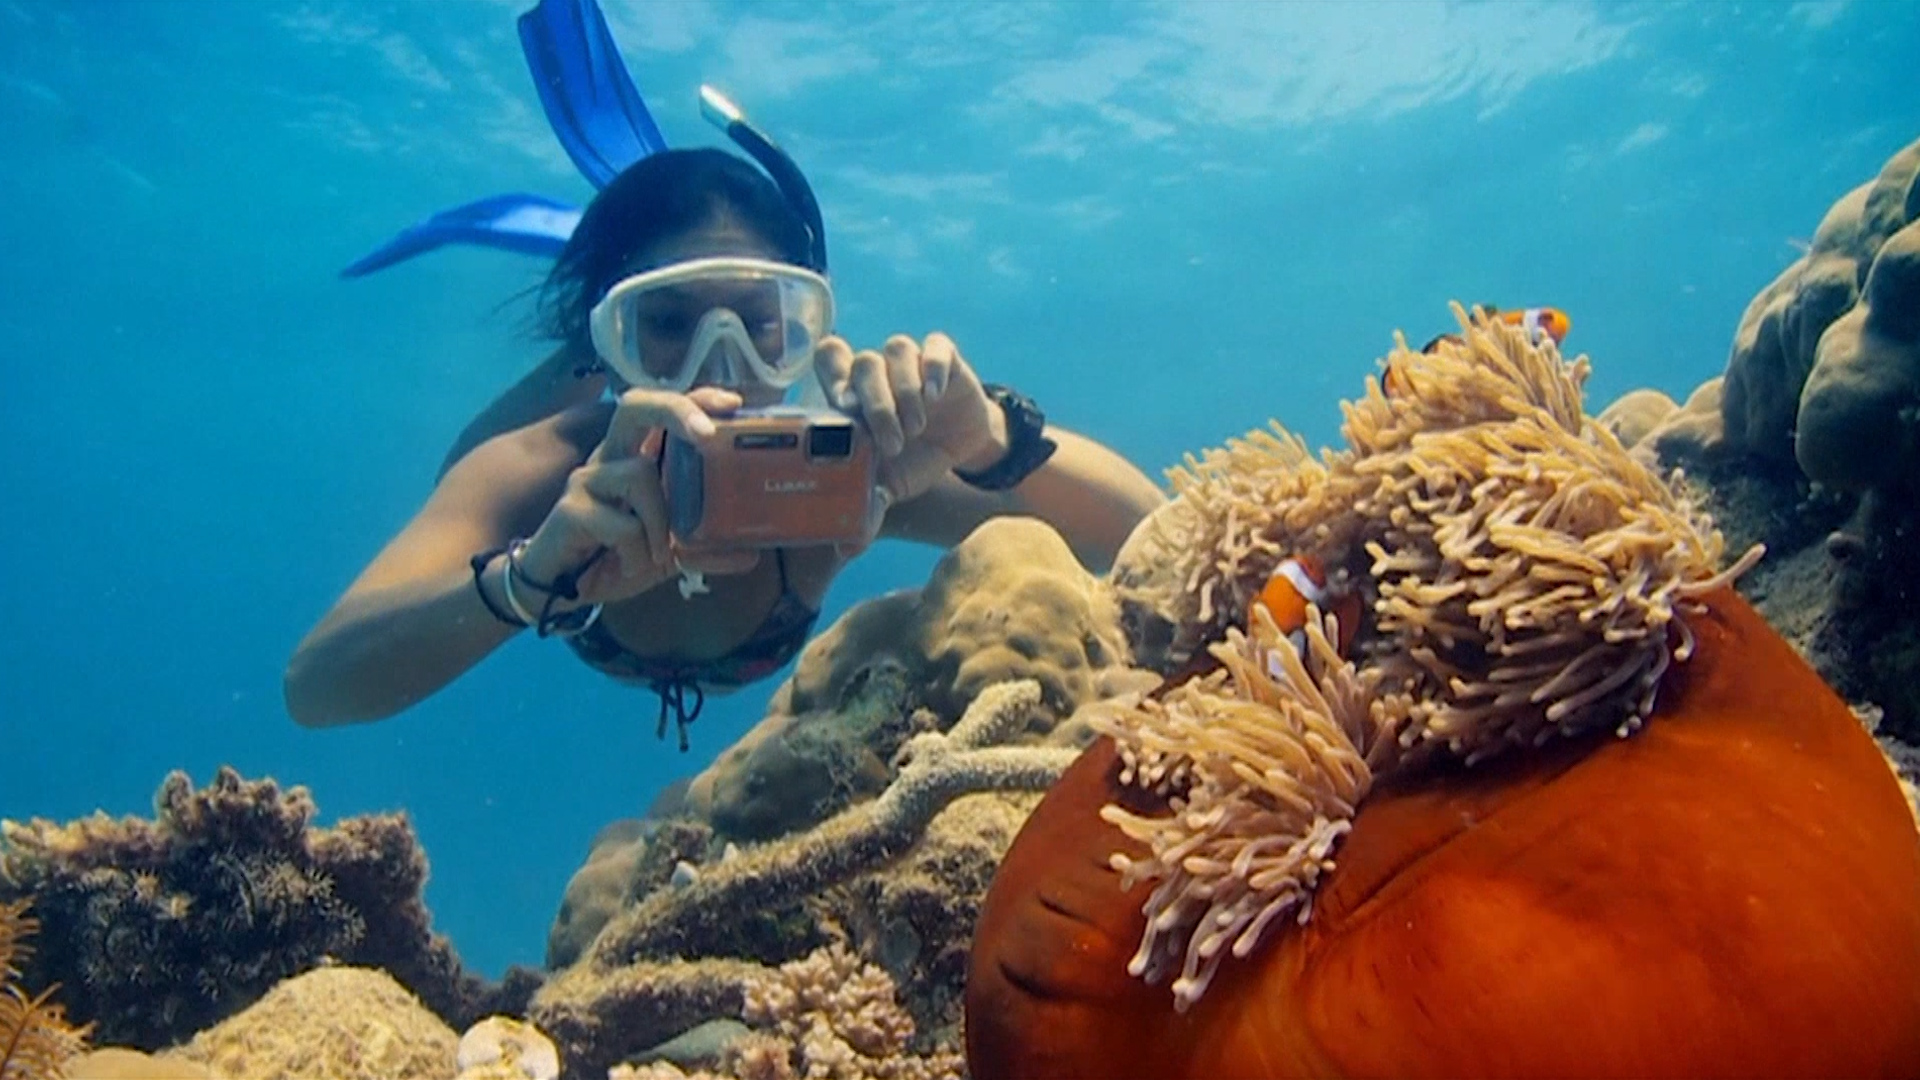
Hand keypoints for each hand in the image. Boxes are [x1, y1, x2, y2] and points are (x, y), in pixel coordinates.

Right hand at [516, 387, 760, 605]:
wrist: (557, 589)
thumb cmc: (613, 557)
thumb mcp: (668, 555)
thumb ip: (704, 550)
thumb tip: (753, 555)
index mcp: (634, 459)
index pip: (662, 413)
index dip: (694, 399)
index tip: (733, 404)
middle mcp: (609, 459)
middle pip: (634, 407)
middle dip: (674, 410)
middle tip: (707, 436)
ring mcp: (587, 480)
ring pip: (639, 473)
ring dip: (661, 520)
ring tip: (660, 554)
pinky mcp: (571, 510)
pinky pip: (623, 524)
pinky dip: (639, 551)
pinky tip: (631, 566)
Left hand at [814, 332, 1008, 509]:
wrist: (964, 448)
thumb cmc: (914, 460)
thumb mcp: (892, 485)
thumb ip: (868, 508)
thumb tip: (846, 548)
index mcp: (855, 395)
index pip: (830, 360)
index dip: (832, 376)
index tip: (844, 410)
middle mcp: (879, 373)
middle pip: (863, 363)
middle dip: (876, 404)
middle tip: (892, 443)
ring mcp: (911, 362)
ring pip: (895, 349)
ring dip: (903, 391)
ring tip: (916, 427)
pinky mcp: (945, 358)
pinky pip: (935, 345)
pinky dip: (932, 367)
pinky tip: (935, 395)